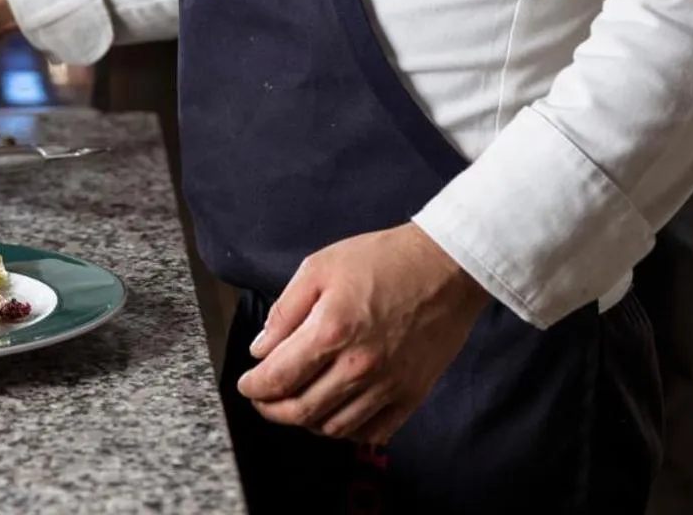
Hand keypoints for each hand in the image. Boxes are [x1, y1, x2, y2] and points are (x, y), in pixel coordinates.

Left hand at [236, 224, 488, 444]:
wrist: (446, 267)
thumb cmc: (382, 260)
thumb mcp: (319, 268)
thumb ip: (284, 311)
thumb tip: (261, 349)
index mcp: (330, 331)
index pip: (278, 378)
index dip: (253, 387)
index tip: (246, 384)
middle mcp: (358, 366)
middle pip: (301, 410)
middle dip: (272, 410)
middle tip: (263, 400)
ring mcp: (387, 385)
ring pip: (333, 427)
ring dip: (306, 422)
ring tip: (297, 404)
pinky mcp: (412, 395)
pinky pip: (372, 432)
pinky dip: (347, 431)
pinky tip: (336, 413)